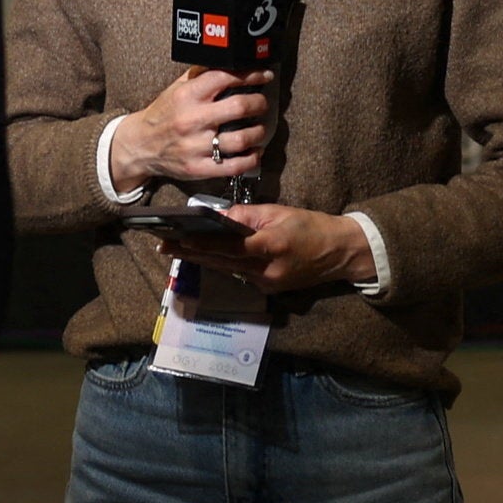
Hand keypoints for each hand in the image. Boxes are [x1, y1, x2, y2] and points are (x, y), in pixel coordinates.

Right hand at [111, 69, 274, 193]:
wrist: (140, 146)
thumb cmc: (163, 114)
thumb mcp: (177, 88)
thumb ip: (202, 76)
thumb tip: (231, 63)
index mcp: (187, 95)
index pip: (225, 78)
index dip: (251, 75)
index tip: (264, 75)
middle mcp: (192, 119)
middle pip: (240, 107)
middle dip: (259, 103)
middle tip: (262, 103)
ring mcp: (196, 146)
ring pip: (242, 138)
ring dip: (259, 132)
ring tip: (260, 128)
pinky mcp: (199, 168)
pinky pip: (235, 166)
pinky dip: (252, 158)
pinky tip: (255, 151)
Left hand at [177, 204, 372, 291]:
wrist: (339, 253)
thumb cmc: (310, 225)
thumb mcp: (279, 211)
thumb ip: (247, 215)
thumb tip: (218, 215)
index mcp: (271, 245)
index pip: (229, 245)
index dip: (202, 243)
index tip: (178, 238)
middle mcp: (266, 270)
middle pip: (221, 261)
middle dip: (191, 253)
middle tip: (163, 246)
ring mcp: (266, 284)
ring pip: (226, 270)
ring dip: (201, 260)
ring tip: (176, 251)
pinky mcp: (268, 290)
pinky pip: (239, 275)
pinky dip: (221, 265)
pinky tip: (203, 258)